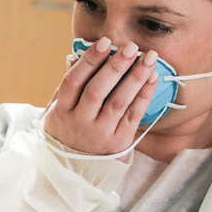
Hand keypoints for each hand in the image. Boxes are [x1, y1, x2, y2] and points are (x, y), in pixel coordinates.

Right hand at [44, 37, 158, 155]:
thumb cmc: (68, 130)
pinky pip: (134, 115)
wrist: (75, 168)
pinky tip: (152, 77)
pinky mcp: (119, 142)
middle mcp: (80, 123)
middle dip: (116, 66)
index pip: (73, 81)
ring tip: (149, 58)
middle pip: (97, 90)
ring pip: (119, 102)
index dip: (89, 60)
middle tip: (131, 47)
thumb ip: (69, 83)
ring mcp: (100, 134)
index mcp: (62, 111)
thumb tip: (74, 55)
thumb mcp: (60, 109)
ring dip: (136, 78)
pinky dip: (144, 94)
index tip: (105, 42)